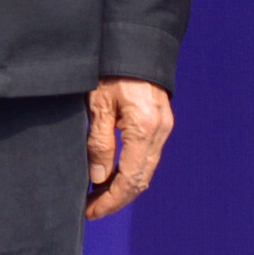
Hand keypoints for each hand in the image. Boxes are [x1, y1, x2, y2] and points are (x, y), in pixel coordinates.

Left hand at [86, 77, 173, 219]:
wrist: (136, 43)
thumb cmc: (112, 68)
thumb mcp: (98, 103)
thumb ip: (99, 142)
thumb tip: (99, 178)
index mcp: (144, 128)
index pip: (130, 179)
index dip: (110, 200)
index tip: (90, 211)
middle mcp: (159, 131)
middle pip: (141, 180)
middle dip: (116, 199)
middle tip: (91, 209)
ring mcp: (163, 127)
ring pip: (145, 170)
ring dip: (123, 187)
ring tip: (97, 195)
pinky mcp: (161, 122)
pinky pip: (147, 156)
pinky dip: (130, 171)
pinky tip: (111, 174)